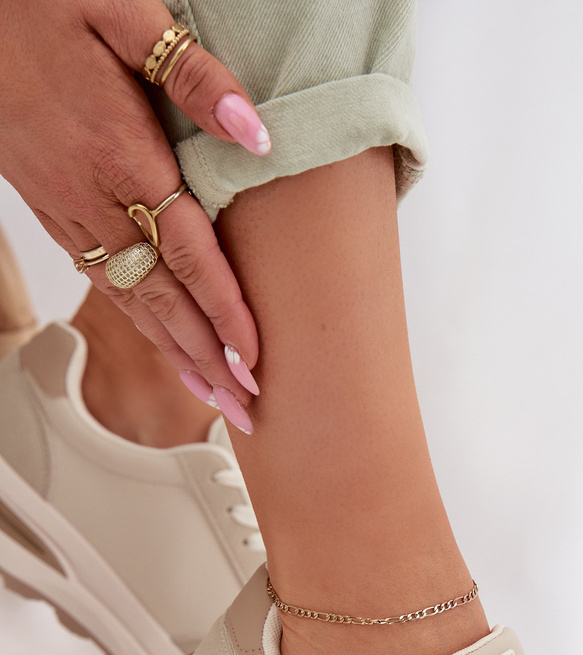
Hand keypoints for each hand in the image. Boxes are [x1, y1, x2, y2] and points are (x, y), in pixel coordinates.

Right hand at [0, 0, 268, 404]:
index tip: (253, 358)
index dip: (222, 312)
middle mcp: (92, 197)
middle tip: (246, 407)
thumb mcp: (124, 12)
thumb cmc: (46, 2)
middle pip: (161, 298)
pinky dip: (138, 324)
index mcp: (122, 153)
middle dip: (206, 358)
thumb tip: (258, 133)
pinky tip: (163, 345)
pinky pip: (101, 281)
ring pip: (129, 301)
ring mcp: (66, 210)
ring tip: (213, 395)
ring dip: (174, 354)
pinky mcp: (48, 210)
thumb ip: (194, 76)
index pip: (186, 254)